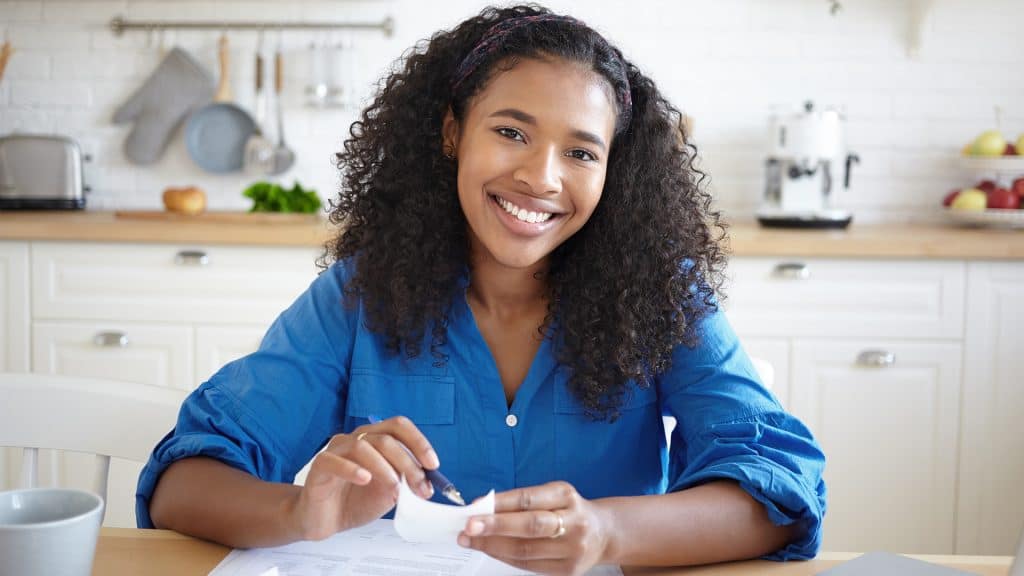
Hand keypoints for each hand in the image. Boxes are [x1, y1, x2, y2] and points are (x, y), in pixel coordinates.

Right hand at [287, 416, 439, 540]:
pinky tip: (365, 479)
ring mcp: (336, 450)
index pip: (399, 426)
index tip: (433, 465)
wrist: (325, 520)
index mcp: (374, 439)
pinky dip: (353, 469)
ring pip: (364, 447)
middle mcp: (356, 439)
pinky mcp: (320, 466)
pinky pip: (335, 461)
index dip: (419, 442)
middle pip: (386, 439)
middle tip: (420, 487)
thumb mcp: (388, 492)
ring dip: (385, 468)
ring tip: (395, 489)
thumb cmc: (355, 501)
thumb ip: (404, 481)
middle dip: (408, 463)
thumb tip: (425, 480)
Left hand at [458, 481, 613, 575]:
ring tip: (471, 540)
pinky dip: (505, 557)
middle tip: (469, 527)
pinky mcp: (567, 570)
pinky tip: (491, 550)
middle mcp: (573, 522)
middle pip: (530, 526)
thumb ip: (521, 501)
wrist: (604, 533)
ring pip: (526, 550)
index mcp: (566, 496)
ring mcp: (572, 549)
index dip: (500, 504)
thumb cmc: (570, 510)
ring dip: (493, 546)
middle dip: (495, 527)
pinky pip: (529, 565)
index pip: (529, 499)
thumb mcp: (552, 495)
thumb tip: (482, 507)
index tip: (475, 507)